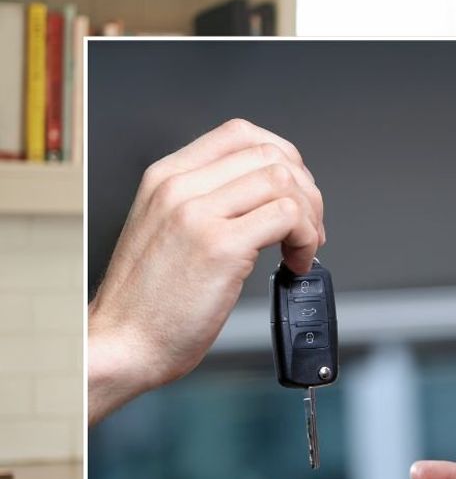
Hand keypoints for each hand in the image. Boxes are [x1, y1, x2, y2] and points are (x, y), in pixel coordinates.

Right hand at [88, 118, 324, 423]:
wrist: (122, 344)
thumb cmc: (147, 303)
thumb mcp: (167, 232)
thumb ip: (206, 206)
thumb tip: (265, 200)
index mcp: (166, 178)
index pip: (240, 135)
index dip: (283, 158)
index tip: (294, 192)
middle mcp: (179, 187)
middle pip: (270, 154)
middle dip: (305, 190)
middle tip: (308, 229)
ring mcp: (198, 214)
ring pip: (284, 181)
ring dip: (310, 217)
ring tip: (302, 250)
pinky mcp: (221, 246)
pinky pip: (288, 217)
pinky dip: (306, 240)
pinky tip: (295, 265)